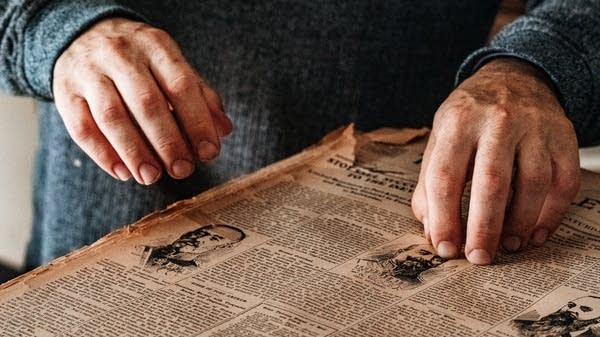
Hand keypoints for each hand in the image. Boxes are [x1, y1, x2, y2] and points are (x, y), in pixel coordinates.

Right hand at [53, 18, 231, 184]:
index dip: (197, 122)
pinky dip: (104, 155)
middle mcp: (120, 54)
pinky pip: (83, 128)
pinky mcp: (66, 93)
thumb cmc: (140, 61)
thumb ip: (200, 96)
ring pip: (112, 117)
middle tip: (183, 170)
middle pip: (147, 103)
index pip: (180, 85)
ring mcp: (89, 72)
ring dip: (135, 152)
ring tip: (152, 176)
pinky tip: (124, 173)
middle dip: (168, 142)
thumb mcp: (172, 66)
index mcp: (155, 46)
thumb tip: (224, 130)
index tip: (209, 152)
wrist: (84, 35)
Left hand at [412, 58, 579, 264]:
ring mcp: (535, 127)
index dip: (443, 217)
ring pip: (532, 184)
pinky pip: (563, 182)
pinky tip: (535, 234)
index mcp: (457, 122)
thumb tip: (432, 231)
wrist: (513, 78)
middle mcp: (497, 121)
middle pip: (492, 182)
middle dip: (484, 227)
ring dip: (520, 224)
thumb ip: (429, 183)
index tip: (444, 247)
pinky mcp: (563, 137)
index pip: (446, 176)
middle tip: (478, 257)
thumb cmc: (469, 116)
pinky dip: (551, 214)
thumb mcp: (439, 138)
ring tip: (508, 247)